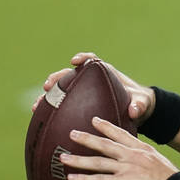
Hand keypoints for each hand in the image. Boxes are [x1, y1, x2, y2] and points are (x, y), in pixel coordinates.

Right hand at [32, 52, 156, 126]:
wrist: (137, 112)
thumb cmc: (140, 103)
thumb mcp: (143, 104)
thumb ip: (140, 106)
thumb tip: (133, 111)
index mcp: (106, 74)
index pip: (92, 61)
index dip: (83, 59)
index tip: (75, 62)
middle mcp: (91, 81)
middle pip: (70, 75)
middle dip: (57, 78)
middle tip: (48, 85)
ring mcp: (83, 93)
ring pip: (62, 91)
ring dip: (48, 97)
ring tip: (36, 106)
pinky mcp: (79, 105)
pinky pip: (63, 106)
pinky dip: (52, 111)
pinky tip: (41, 120)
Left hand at [60, 116, 178, 179]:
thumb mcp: (158, 165)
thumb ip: (144, 162)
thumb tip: (136, 167)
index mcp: (142, 150)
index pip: (121, 134)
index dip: (106, 127)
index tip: (94, 120)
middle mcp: (132, 156)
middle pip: (105, 144)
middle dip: (87, 138)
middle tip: (71, 133)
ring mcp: (127, 168)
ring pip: (98, 162)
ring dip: (79, 160)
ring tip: (63, 158)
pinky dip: (84, 179)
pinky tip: (72, 179)